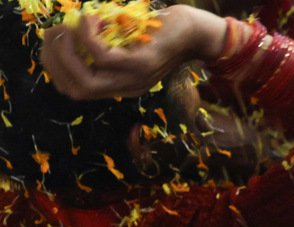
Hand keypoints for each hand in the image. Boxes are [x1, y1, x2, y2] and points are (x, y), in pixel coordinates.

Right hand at [40, 5, 225, 99]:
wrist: (195, 31)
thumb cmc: (158, 31)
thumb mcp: (126, 41)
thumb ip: (103, 45)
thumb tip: (66, 33)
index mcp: (121, 85)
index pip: (77, 90)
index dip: (55, 68)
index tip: (50, 41)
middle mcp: (128, 87)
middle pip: (76, 90)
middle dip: (55, 61)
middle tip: (53, 33)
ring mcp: (136, 79)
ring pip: (86, 81)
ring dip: (66, 52)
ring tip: (67, 27)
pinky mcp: (143, 64)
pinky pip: (103, 57)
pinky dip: (87, 37)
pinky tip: (90, 19)